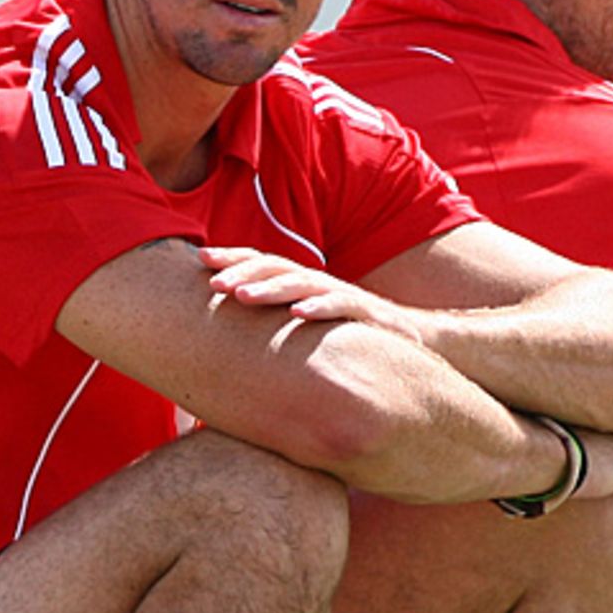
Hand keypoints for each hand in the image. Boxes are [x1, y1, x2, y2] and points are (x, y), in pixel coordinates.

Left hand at [198, 245, 422, 342]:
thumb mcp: (306, 334)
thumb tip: (232, 352)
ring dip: (270, 288)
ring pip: (302, 283)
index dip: (233, 259)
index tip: (200, 261)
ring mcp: (342, 295)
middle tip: (212, 282)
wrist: (412, 342)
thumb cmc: (349, 340)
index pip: (263, 264)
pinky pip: (341, 305)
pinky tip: (297, 314)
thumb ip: (275, 335)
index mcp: (300, 286)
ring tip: (242, 296)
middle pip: (275, 268)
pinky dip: (319, 307)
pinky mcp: (367, 314)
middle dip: (242, 271)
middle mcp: (318, 284)